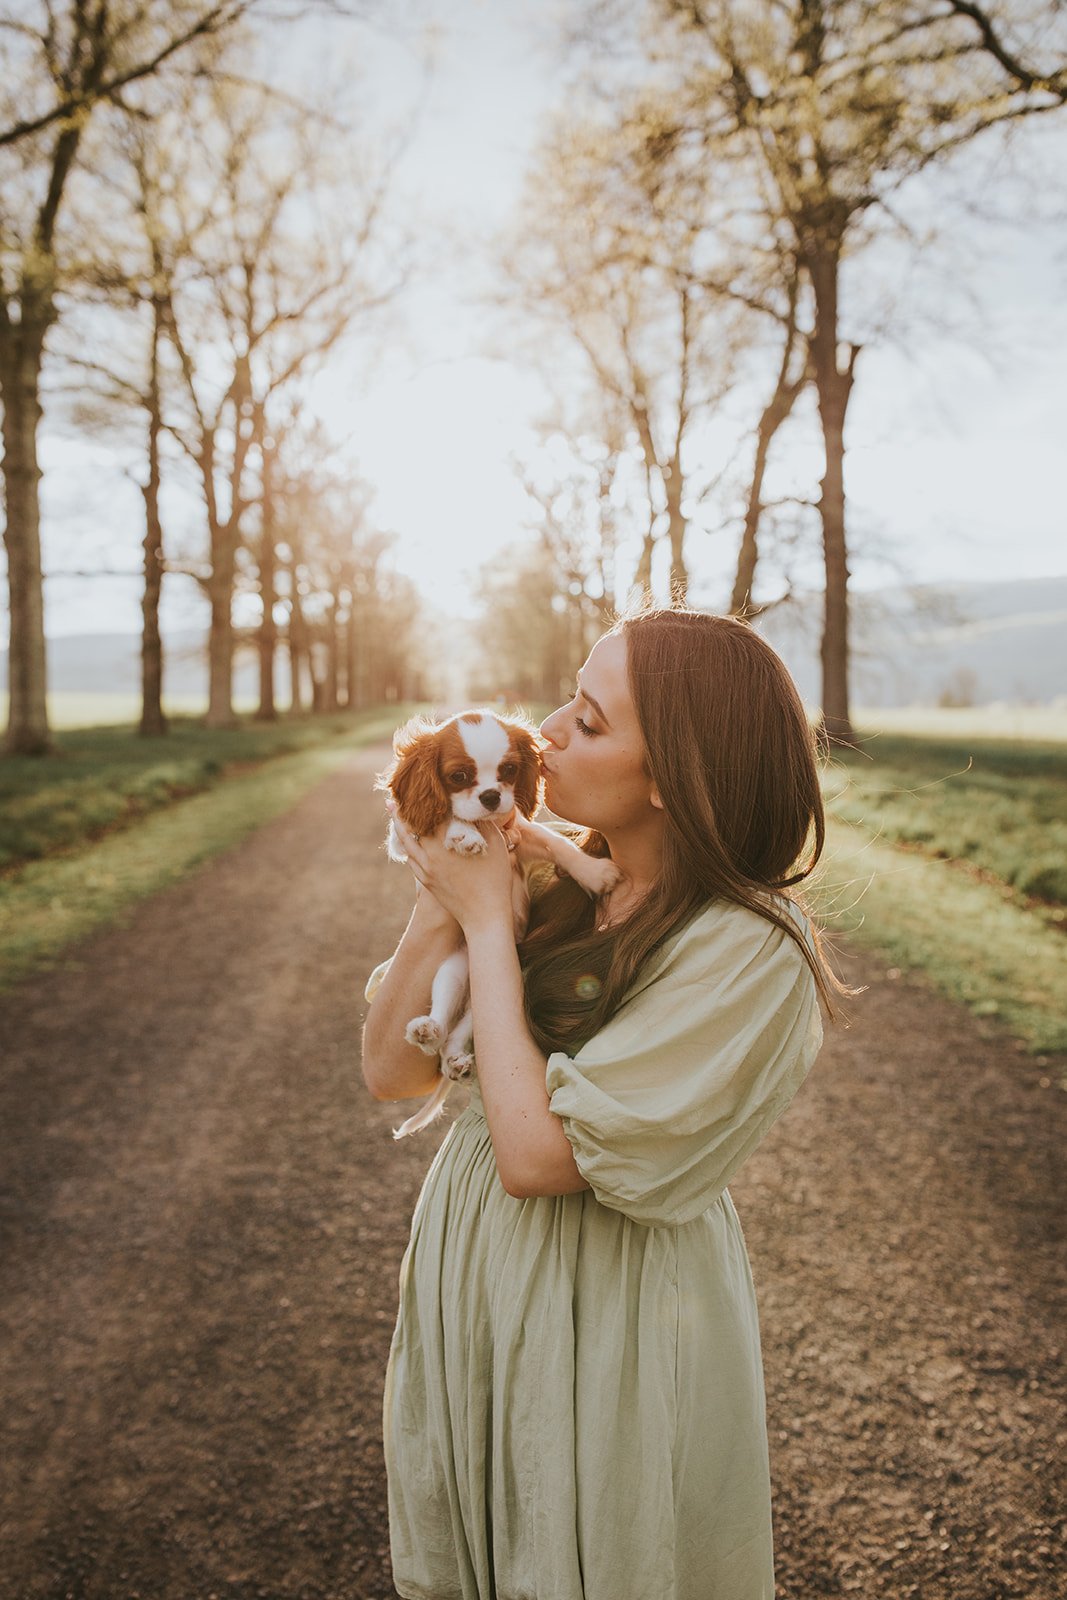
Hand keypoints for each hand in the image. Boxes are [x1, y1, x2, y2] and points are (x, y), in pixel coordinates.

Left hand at [388, 803, 513, 935]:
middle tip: (398, 791)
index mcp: (446, 841)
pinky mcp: (426, 881)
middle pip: (413, 824)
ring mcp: (426, 868)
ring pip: (406, 841)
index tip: (423, 783)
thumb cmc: (495, 880)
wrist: (484, 917)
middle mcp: (431, 853)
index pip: (432, 812)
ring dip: (399, 824)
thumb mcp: (496, 846)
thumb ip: (485, 824)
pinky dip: (406, 844)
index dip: (427, 797)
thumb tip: (478, 806)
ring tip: (392, 809)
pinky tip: (405, 839)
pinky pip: (410, 858)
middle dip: (406, 807)